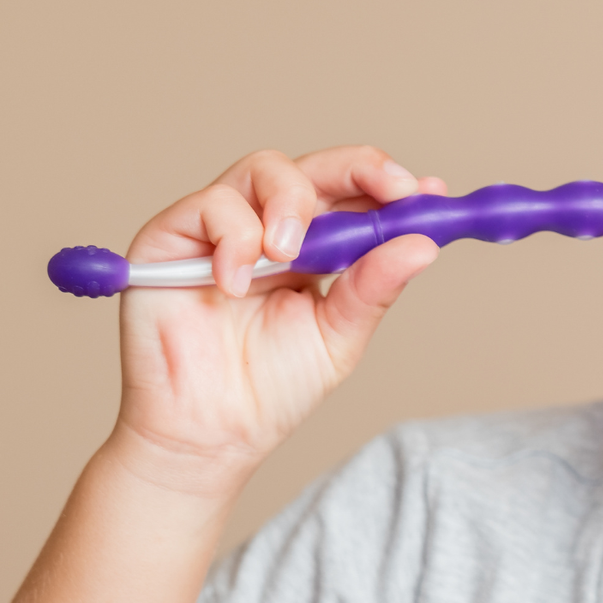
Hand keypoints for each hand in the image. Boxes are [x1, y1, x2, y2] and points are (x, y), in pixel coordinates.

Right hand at [111, 146, 440, 484]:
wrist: (210, 434)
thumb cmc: (270, 389)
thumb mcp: (338, 337)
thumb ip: (373, 289)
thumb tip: (423, 245)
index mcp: (315, 248)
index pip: (354, 194)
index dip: (390, 184)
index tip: (429, 193)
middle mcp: (269, 227)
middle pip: (314, 167)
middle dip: (358, 168)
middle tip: (392, 190)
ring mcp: (221, 228)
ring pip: (263, 169)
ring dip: (291, 203)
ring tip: (291, 256)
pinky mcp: (172, 237)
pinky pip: (210, 205)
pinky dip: (234, 238)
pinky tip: (237, 285)